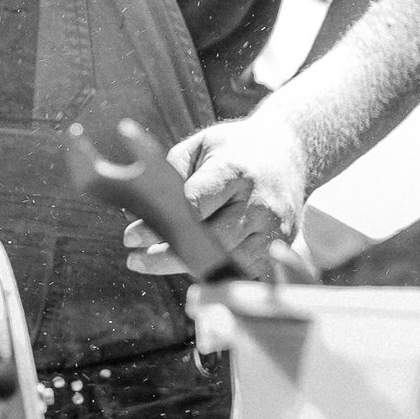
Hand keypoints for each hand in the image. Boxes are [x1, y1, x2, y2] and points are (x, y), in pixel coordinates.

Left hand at [122, 116, 314, 279]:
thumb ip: (171, 174)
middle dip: (168, 255)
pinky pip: (244, 270)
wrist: (289, 151)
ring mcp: (275, 227)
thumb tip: (141, 211)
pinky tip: (191, 267)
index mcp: (235, 170)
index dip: (159, 226)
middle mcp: (259, 202)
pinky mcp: (282, 245)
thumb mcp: (200, 146)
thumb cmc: (234, 149)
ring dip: (187, 268)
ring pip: (226, 262)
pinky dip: (215, 272)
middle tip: (134, 260)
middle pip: (209, 242)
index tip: (130, 237)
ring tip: (154, 263)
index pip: (194, 206)